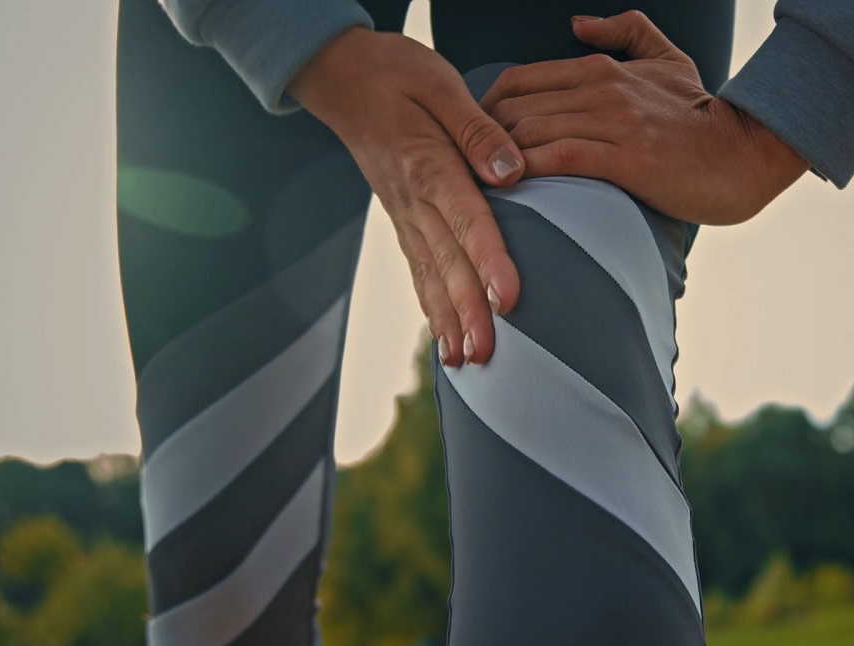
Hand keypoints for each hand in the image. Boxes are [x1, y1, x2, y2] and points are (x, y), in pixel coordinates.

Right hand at [289, 27, 523, 366]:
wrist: (340, 76)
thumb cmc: (396, 73)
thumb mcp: (441, 84)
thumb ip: (479, 130)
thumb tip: (512, 171)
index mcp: (429, 165)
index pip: (467, 220)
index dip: (489, 261)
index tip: (508, 299)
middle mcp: (413, 200)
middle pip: (448, 263)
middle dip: (469, 312)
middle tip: (489, 353)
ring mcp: (403, 214)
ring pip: (429, 276)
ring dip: (448, 322)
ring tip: (467, 363)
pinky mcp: (401, 219)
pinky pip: (416, 270)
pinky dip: (430, 307)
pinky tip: (443, 338)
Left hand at [480, 11, 809, 225]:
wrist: (744, 153)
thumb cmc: (703, 115)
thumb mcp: (668, 57)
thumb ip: (625, 30)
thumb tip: (579, 23)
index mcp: (601, 68)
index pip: (519, 81)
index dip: (485, 110)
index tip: (474, 140)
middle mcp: (601, 90)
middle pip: (514, 108)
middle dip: (482, 139)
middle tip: (465, 168)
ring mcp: (612, 123)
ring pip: (530, 132)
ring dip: (496, 159)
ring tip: (476, 185)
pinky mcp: (625, 159)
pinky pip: (558, 158)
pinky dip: (526, 171)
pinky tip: (509, 187)